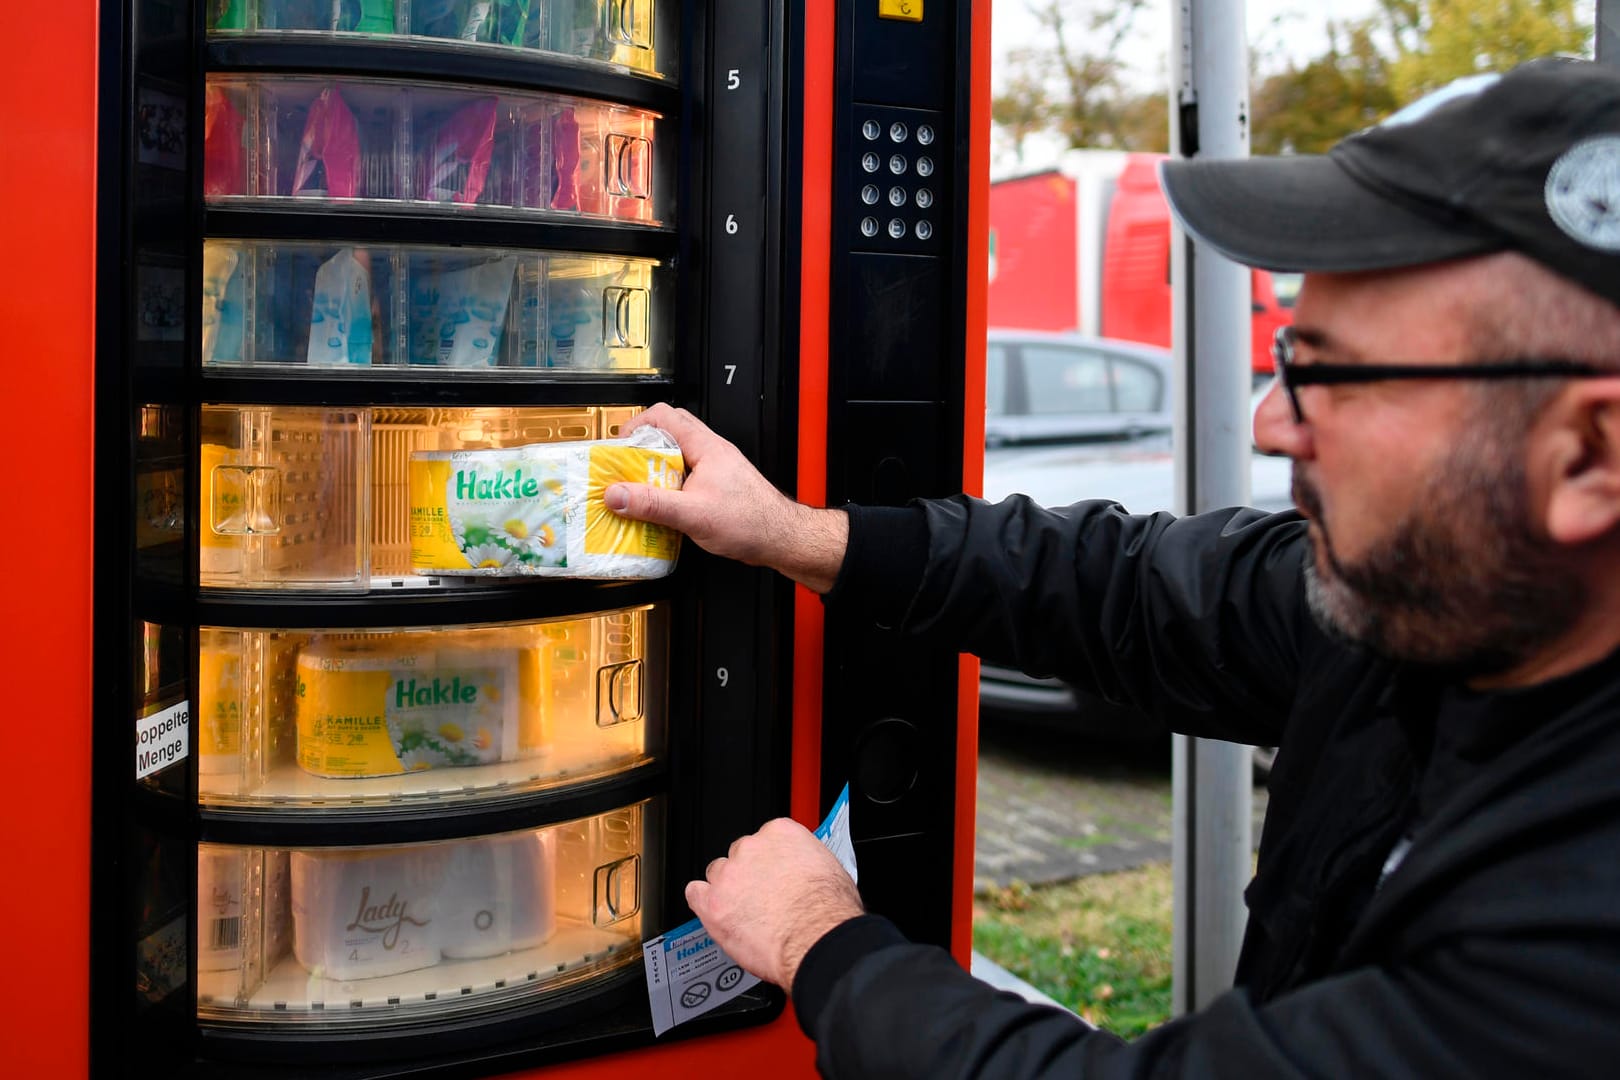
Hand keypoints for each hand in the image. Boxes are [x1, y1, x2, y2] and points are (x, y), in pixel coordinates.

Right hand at [607, 404, 848, 592]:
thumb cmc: (751, 522)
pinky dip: (669, 485)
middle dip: (642, 447)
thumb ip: (652, 504)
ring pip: (677, 455)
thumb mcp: (692, 514)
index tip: (619, 446)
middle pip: (669, 432)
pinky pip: (686, 475)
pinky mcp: (717, 485)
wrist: (780, 539)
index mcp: (706, 447)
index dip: (636, 425)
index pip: (664, 415)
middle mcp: (711, 451)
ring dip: (656, 468)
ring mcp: (715, 468)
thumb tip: (618, 495)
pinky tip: (663, 507)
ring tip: (640, 488)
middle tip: (626, 467)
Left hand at [686, 818, 863, 989]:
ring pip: (717, 874)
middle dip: (748, 874)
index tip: (774, 874)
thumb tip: (806, 873)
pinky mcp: (713, 904)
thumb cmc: (828, 911)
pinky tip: (715, 911)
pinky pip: (695, 894)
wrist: (817, 938)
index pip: (765, 838)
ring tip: (742, 910)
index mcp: (781, 834)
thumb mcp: (831, 871)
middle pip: (739, 854)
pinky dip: (702, 902)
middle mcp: (751, 848)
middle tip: (761, 897)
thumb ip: (807, 864)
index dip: (769, 861)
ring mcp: (729, 875)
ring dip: (727, 889)